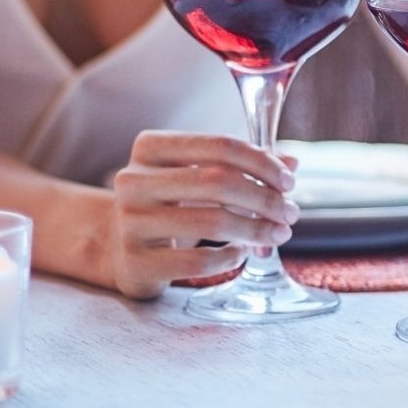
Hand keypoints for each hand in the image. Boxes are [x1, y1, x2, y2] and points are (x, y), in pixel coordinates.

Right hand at [108, 131, 300, 299]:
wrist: (115, 246)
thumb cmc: (168, 204)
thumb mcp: (198, 176)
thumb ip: (242, 165)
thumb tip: (292, 162)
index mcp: (150, 148)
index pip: (219, 145)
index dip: (262, 162)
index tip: (289, 181)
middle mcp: (133, 181)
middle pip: (218, 182)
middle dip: (265, 198)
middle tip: (290, 213)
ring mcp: (130, 222)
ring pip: (210, 222)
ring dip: (256, 229)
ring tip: (277, 234)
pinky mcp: (136, 262)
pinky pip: (198, 261)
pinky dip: (231, 257)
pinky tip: (242, 253)